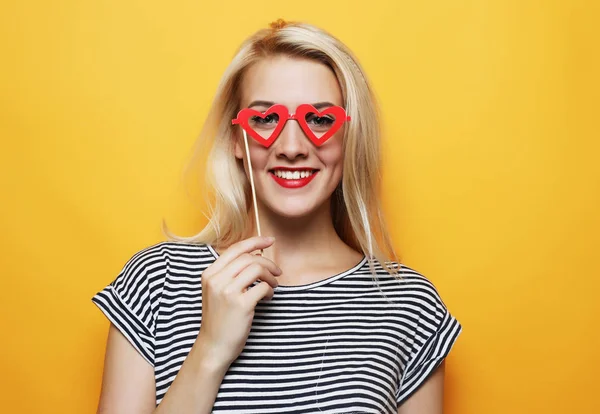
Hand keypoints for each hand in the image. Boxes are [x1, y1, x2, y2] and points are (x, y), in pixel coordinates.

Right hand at [195, 236, 280, 368]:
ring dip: (270, 276)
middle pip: (249, 258)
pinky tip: (268, 298)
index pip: (235, 249)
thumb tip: (256, 256)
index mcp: (209, 274)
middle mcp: (216, 280)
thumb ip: (229, 273)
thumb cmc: (219, 319)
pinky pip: (263, 287)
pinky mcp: (241, 305)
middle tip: (277, 271)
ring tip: (273, 285)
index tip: (270, 241)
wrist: (213, 346)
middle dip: (267, 262)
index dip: (255, 242)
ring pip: (257, 269)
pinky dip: (270, 290)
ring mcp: (227, 292)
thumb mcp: (216, 291)